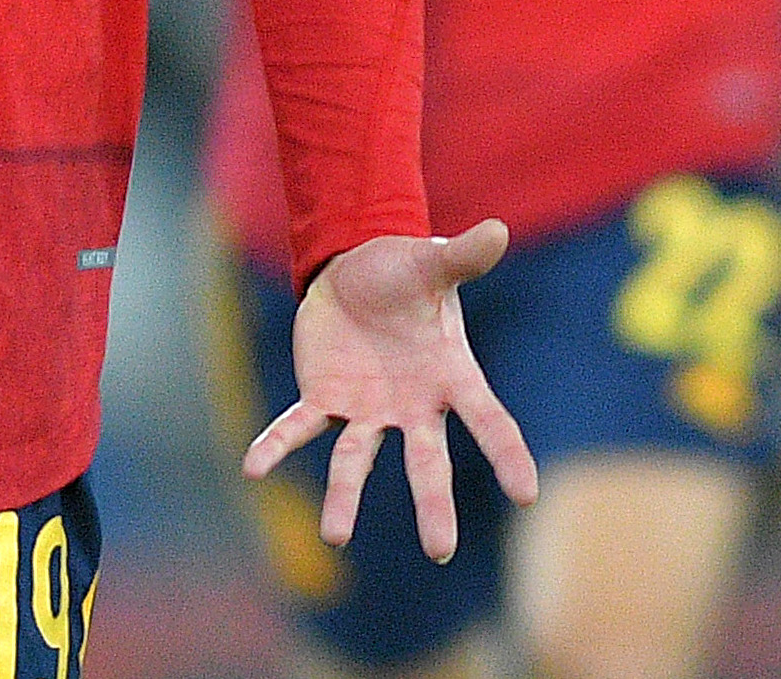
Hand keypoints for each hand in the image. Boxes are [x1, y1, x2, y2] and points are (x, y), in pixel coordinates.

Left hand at [242, 220, 537, 562]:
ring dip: (344, 496)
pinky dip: (276, 445)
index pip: (488, 419)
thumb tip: (495, 230)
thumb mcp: (430, 262)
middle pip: (425, 459)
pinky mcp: (323, 397)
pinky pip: (298, 426)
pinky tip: (253, 467)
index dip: (506, 454)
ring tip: (334, 536)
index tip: (527, 493)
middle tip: (440, 550)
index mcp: (450, 375)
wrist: (356, 270)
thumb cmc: (406, 272)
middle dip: (432, 503)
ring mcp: (366, 407)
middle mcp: (412, 405)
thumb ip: (461, 256)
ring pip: (356, 459)